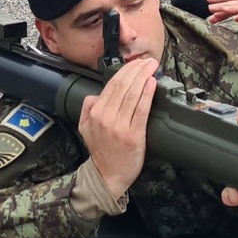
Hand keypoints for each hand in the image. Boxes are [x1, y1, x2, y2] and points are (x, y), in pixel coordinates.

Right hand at [77, 55, 156, 198]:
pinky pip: (141, 110)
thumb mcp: (84, 128)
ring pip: (132, 95)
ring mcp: (120, 126)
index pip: (112, 85)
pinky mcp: (133, 136)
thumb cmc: (101, 151)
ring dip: (144, 77)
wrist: (107, 176)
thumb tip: (96, 94)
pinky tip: (152, 84)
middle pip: (123, 86)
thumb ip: (87, 108)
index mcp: (95, 113)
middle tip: (148, 61)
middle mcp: (106, 117)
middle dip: (137, 69)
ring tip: (152, 67)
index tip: (137, 63)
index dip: (126, 70)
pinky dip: (147, 94)